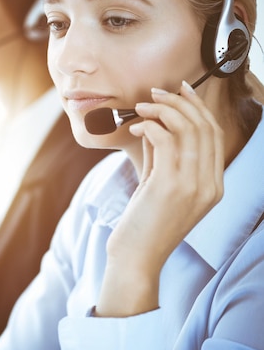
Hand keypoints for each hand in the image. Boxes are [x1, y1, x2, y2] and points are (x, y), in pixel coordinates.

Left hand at [97, 81, 223, 316]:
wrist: (136, 259)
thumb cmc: (143, 224)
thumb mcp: (158, 186)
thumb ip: (161, 157)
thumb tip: (154, 125)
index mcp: (213, 185)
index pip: (213, 134)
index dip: (197, 107)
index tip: (178, 90)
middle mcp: (210, 184)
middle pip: (203, 126)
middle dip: (178, 102)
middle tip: (154, 94)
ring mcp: (194, 185)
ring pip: (187, 129)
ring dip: (161, 110)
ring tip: (140, 107)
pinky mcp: (170, 186)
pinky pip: (165, 140)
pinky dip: (150, 126)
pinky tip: (136, 128)